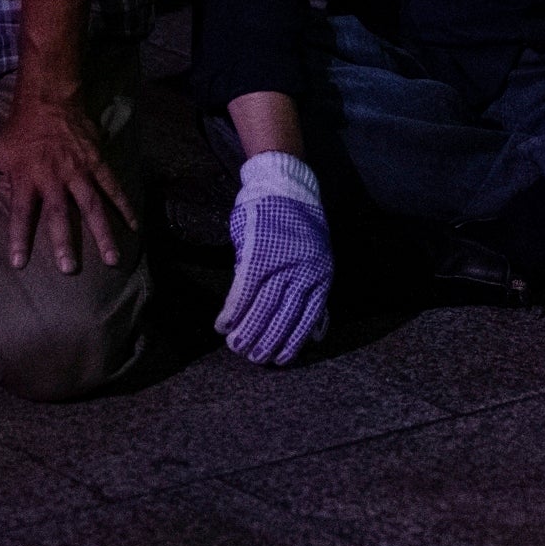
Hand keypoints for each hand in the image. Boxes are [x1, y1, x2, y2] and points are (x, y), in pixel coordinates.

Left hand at [0, 90, 131, 273]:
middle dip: (63, 241)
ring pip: (91, 205)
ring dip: (102, 233)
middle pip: (58, 214)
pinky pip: (113, 187)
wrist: (49, 98)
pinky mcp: (97, 162)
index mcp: (26, 177)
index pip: (21, 212)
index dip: (19, 237)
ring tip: (112, 259)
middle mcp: (53, 177)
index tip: (19, 263)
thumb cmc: (17, 131)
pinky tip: (133, 226)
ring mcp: (78, 170)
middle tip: (68, 268)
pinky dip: (124, 206)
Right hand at [216, 156, 332, 365]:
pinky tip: (223, 324)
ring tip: (236, 347)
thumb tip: (317, 331)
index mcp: (321, 275)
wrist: (284, 185)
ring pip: (262, 309)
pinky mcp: (256, 255)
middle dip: (267, 342)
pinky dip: (232, 311)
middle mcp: (304, 273)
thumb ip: (314, 293)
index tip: (280, 360)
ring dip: (247, 331)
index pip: (308, 319)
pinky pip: (243, 292)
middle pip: (283, 318)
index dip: (292, 343)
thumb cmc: (297, 224)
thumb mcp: (316, 258)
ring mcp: (280, 264)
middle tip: (253, 358)